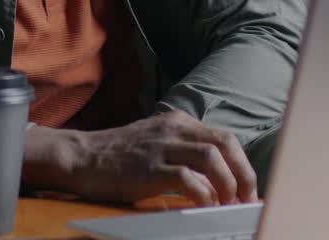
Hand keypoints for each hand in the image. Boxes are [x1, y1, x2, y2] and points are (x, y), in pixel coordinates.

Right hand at [24, 110, 256, 206]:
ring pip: (212, 159)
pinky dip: (203, 195)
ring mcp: (161, 147)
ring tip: (228, 206)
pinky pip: (188, 179)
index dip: (243, 165)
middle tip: (247, 201)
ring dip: (227, 186)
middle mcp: (173, 129)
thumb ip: (184, 152)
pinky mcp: (148, 168)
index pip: (225, 139)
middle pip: (226, 145)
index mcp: (178, 122)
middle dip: (244, 175)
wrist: (80, 157)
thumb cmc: (118, 156)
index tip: (248, 190)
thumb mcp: (155, 142)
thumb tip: (217, 179)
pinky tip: (204, 207)